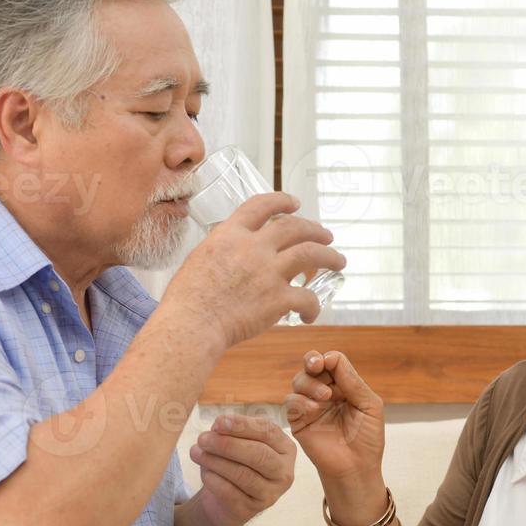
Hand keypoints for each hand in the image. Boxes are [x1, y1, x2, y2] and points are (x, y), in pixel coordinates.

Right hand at [163, 192, 346, 348]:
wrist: (192, 324)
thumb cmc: (186, 300)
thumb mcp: (198, 259)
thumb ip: (220, 252)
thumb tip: (229, 255)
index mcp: (230, 234)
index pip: (261, 205)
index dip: (282, 201)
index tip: (294, 203)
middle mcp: (253, 247)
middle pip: (294, 227)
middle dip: (315, 229)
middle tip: (326, 235)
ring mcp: (269, 272)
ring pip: (311, 254)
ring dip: (330, 257)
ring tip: (339, 261)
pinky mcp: (278, 299)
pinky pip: (307, 298)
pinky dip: (313, 306)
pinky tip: (311, 314)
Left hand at [188, 414, 296, 525]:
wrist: (227, 500)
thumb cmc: (235, 462)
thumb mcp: (238, 442)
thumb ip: (233, 432)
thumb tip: (218, 426)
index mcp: (285, 449)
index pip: (269, 432)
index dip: (243, 425)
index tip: (218, 422)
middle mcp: (283, 472)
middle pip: (259, 454)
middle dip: (228, 444)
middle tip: (203, 438)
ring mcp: (270, 494)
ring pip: (243, 475)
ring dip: (215, 461)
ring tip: (195, 452)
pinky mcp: (253, 509)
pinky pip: (230, 493)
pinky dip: (213, 479)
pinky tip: (204, 472)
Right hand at [284, 350, 386, 511]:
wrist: (356, 468)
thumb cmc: (367, 438)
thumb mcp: (369, 405)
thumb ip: (352, 381)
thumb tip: (332, 357)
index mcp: (343, 386)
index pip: (331, 362)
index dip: (329, 359)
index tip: (330, 363)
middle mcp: (324, 392)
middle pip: (311, 366)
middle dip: (312, 361)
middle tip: (317, 365)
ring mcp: (309, 405)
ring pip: (298, 381)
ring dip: (309, 383)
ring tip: (324, 396)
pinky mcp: (297, 421)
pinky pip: (290, 402)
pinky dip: (300, 401)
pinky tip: (314, 409)